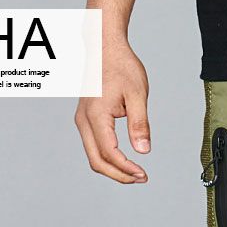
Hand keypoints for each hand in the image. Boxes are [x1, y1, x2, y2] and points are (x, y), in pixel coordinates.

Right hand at [75, 39, 149, 182]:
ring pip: (93, 156)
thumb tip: (143, 151)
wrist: (104, 47)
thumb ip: (139, 124)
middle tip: (141, 178)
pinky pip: (94, 147)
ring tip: (135, 173)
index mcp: (96, 115)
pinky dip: (108, 159)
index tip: (143, 174)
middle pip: (97, 161)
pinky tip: (125, 161)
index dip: (126, 168)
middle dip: (119, 175)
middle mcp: (84, 120)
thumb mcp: (137, 95)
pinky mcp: (86, 119)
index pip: (109, 153)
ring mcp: (82, 120)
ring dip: (113, 169)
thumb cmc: (121, 66)